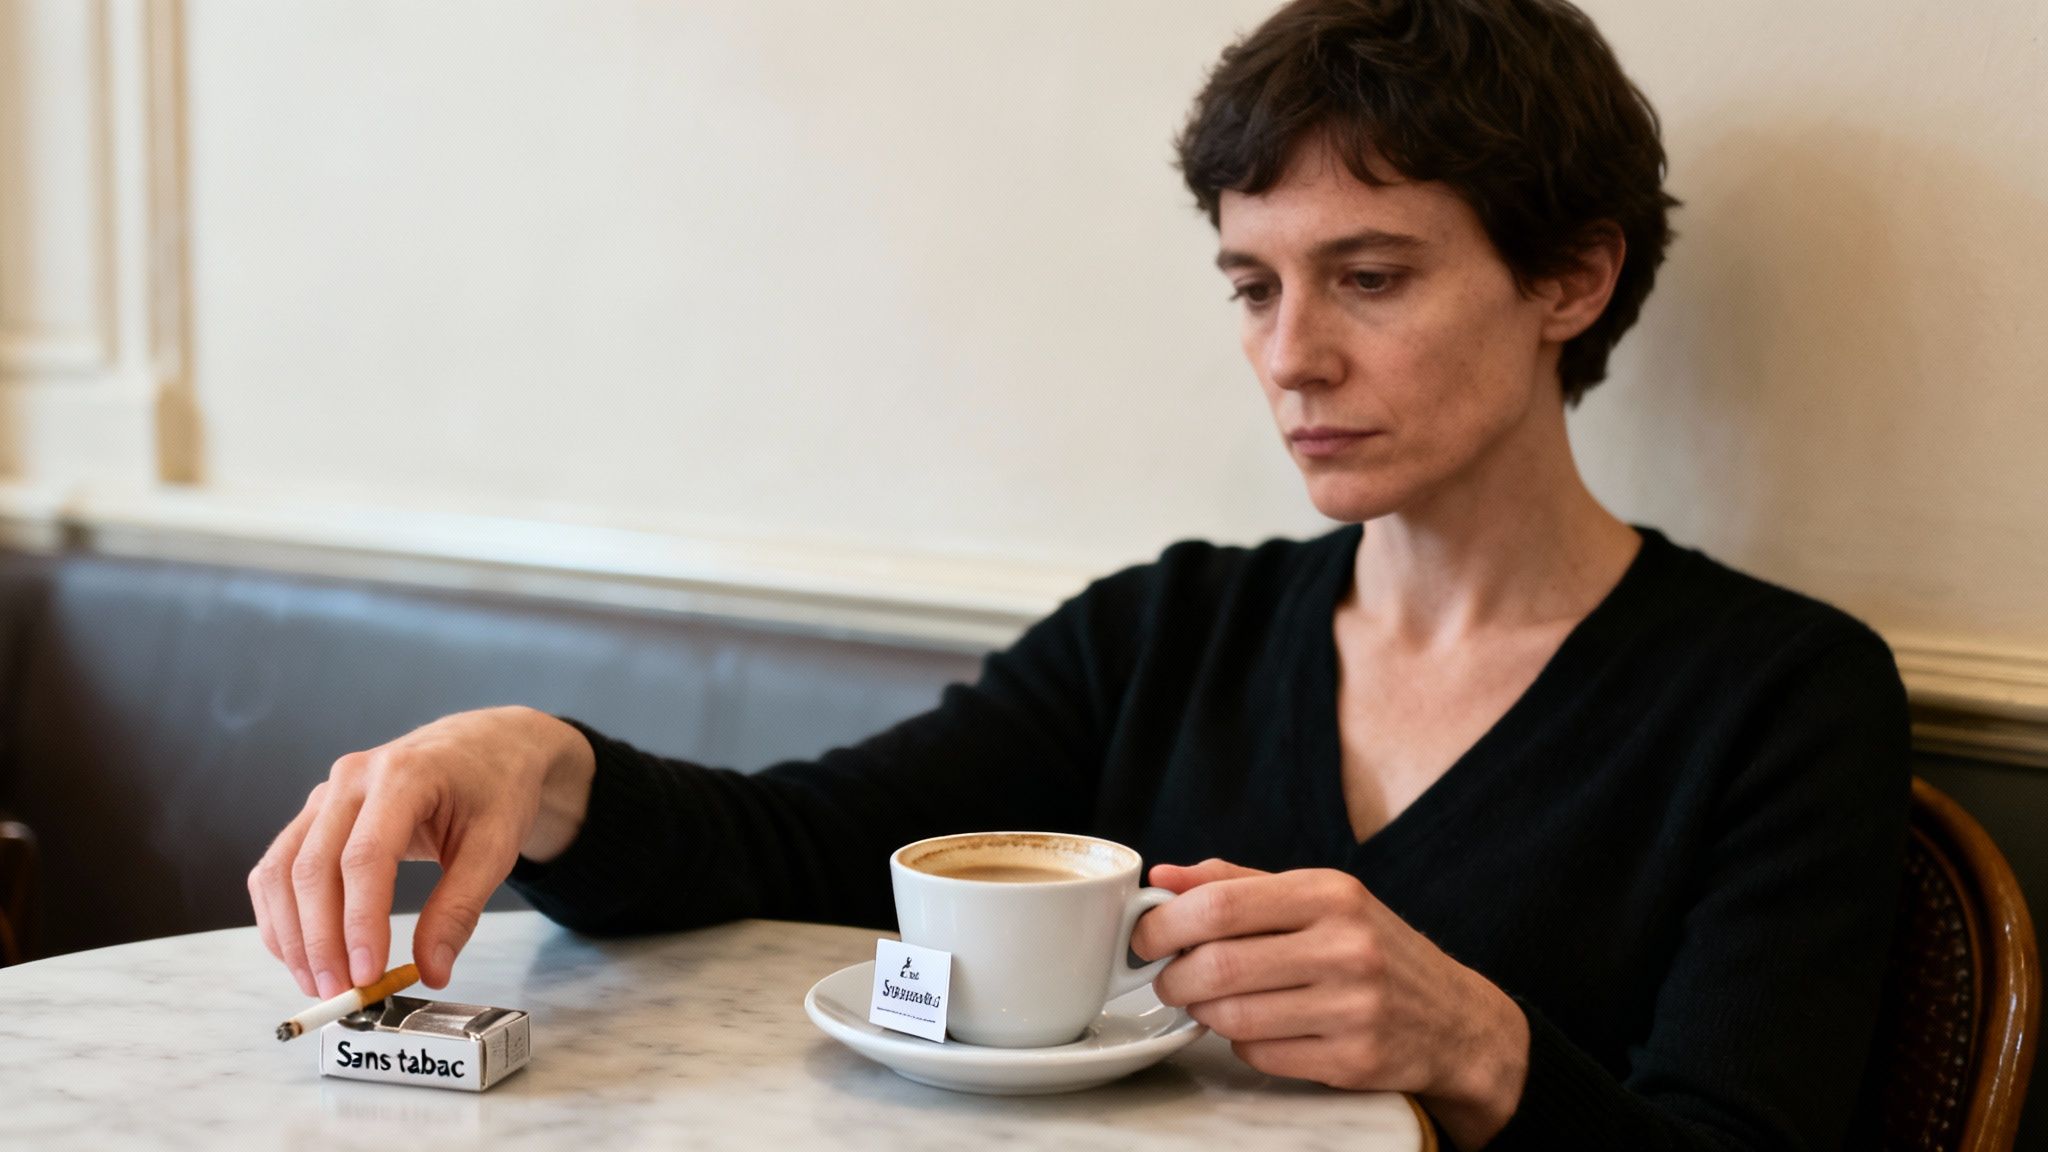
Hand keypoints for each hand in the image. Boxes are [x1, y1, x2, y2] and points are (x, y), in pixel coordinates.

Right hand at [247, 706, 594, 998]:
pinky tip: (301, 953)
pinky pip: (279, 867)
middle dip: (320, 940)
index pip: (366, 857)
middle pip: (314, 867)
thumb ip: (461, 908)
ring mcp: (327, 794)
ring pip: (284, 870)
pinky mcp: (315, 813)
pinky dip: (281, 914)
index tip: (366, 974)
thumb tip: (432, 971)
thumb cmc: (495, 788)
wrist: (485, 746)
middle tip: (340, 993)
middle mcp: (353, 779)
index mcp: (405, 776)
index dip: (359, 922)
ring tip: (320, 984)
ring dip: (292, 934)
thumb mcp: (496, 846)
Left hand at [1130, 859, 1528, 1148]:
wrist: (1456, 1020)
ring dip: (1202, 1013)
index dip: (1165, 924)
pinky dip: (1242, 1044)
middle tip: (1167, 978)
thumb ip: (1239, 883)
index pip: (1220, 905)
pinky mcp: (1353, 1061)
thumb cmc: (1374, 950)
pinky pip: (1260, 1055)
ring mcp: (1353, 1009)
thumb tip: (1164, 876)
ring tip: (1208, 1001)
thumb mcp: (1319, 897)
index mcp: (1331, 893)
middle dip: (1173, 977)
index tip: (1145, 937)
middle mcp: (1346, 947)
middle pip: (1218, 966)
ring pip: (1232, 1017)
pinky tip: (1257, 1027)